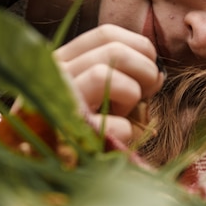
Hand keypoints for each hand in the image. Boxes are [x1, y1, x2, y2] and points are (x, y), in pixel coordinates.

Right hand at [53, 24, 164, 143]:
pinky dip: (125, 130)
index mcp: (63, 61)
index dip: (139, 46)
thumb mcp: (97, 93)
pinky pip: (111, 122)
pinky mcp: (66, 133)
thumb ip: (124, 75)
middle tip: (147, 93)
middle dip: (144, 69)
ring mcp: (58, 102)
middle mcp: (55, 75)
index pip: (106, 34)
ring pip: (102, 74)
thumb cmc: (81, 128)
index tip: (150, 68)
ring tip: (122, 114)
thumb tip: (158, 73)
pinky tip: (117, 137)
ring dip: (129, 95)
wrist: (47, 170)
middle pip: (113, 50)